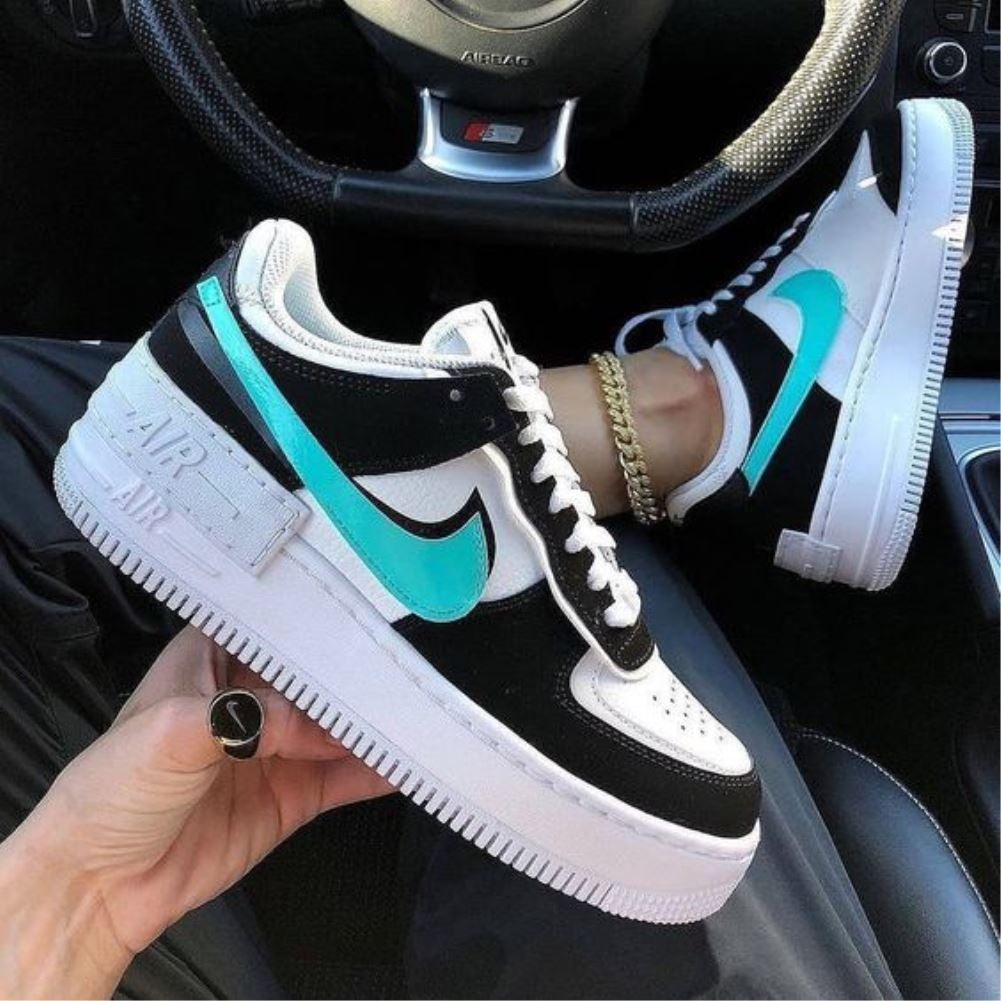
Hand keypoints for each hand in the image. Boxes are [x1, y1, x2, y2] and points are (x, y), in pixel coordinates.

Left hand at [0, 626, 392, 998]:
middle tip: (399, 674)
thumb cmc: (112, 789)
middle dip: (357, 677)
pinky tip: (406, 764)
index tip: (363, 620)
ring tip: (414, 716)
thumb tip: (309, 725)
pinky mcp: (292, 795)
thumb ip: (245, 720)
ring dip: (374, 725)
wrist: (100, 885)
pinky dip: (376, 772)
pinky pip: (344, 778)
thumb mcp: (172, 733)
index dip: (317, 622)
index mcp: (215, 658)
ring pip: (338, 727)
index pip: (277, 627)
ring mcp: (275, 748)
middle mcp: (251, 696)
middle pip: (318, 677)